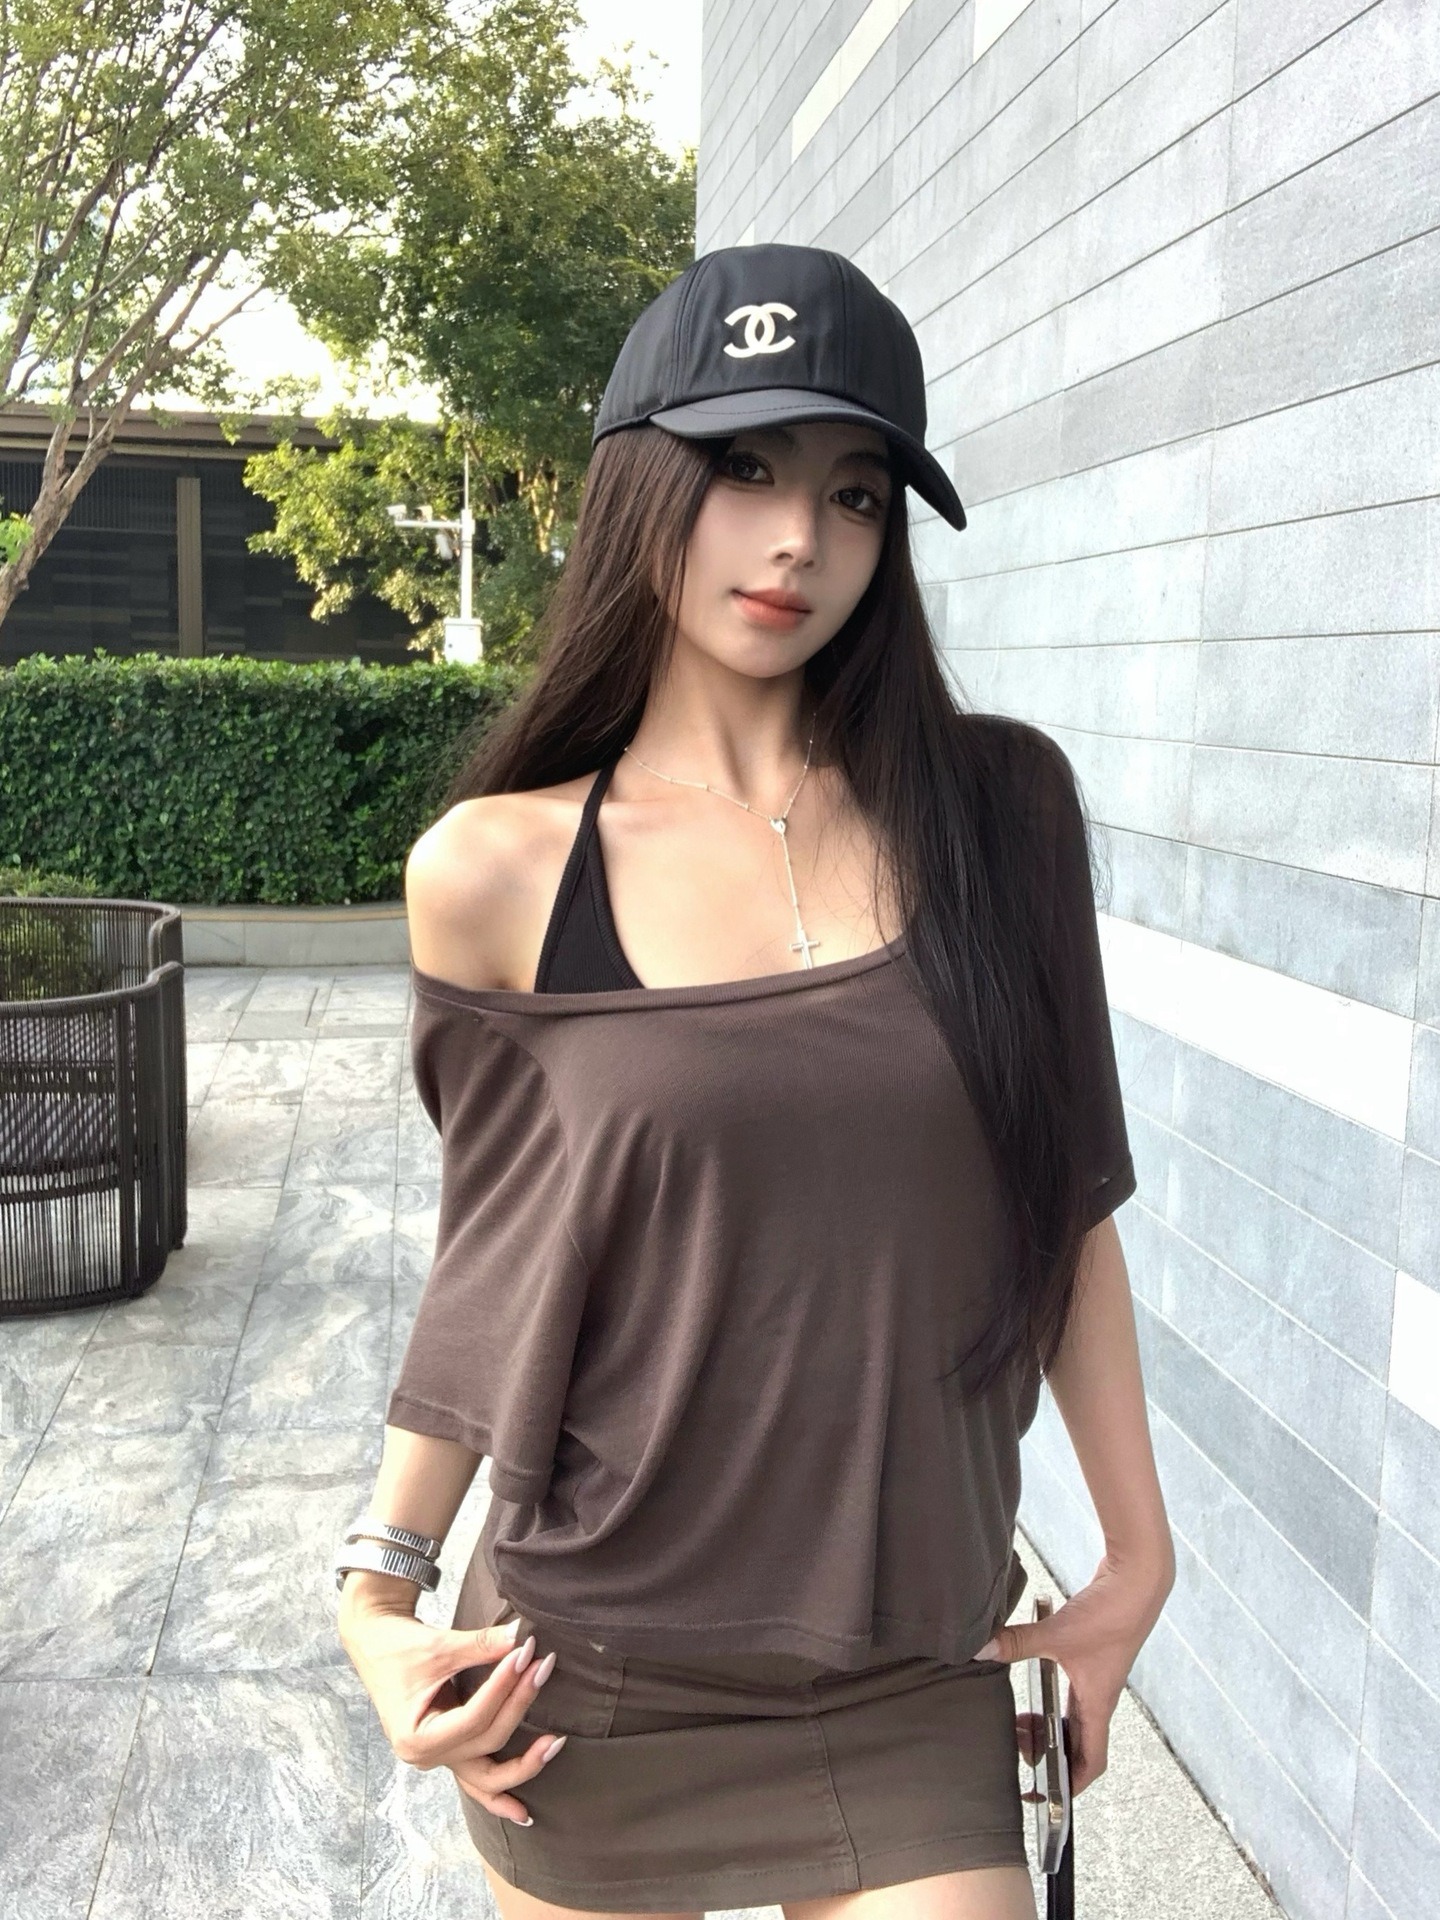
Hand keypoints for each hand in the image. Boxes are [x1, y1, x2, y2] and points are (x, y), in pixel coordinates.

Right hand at [338, 1590, 564, 1824]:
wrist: (375, 1643)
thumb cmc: (398, 1646)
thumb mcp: (438, 1646)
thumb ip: (480, 1645)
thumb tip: (522, 1637)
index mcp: (415, 1737)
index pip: (474, 1717)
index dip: (504, 1686)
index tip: (527, 1652)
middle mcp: (426, 1758)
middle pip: (487, 1742)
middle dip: (520, 1706)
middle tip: (544, 1668)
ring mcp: (438, 1760)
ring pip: (486, 1776)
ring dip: (524, 1764)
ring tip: (556, 1745)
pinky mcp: (449, 1753)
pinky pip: (477, 1781)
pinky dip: (499, 1796)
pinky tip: (523, 1814)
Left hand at [974, 1550, 1173, 1795]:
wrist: (1137, 1580)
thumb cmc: (1110, 1614)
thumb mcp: (1057, 1634)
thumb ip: (1017, 1643)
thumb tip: (980, 1650)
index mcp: (1096, 1705)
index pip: (1089, 1763)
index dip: (1069, 1786)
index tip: (1042, 1795)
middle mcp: (1099, 1697)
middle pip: (1076, 1743)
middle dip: (1047, 1751)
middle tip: (1017, 1743)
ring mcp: (1096, 1677)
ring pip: (1071, 1715)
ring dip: (1046, 1721)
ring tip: (1018, 1715)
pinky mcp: (1091, 1655)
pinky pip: (1068, 1689)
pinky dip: (1049, 1693)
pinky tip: (1029, 1677)